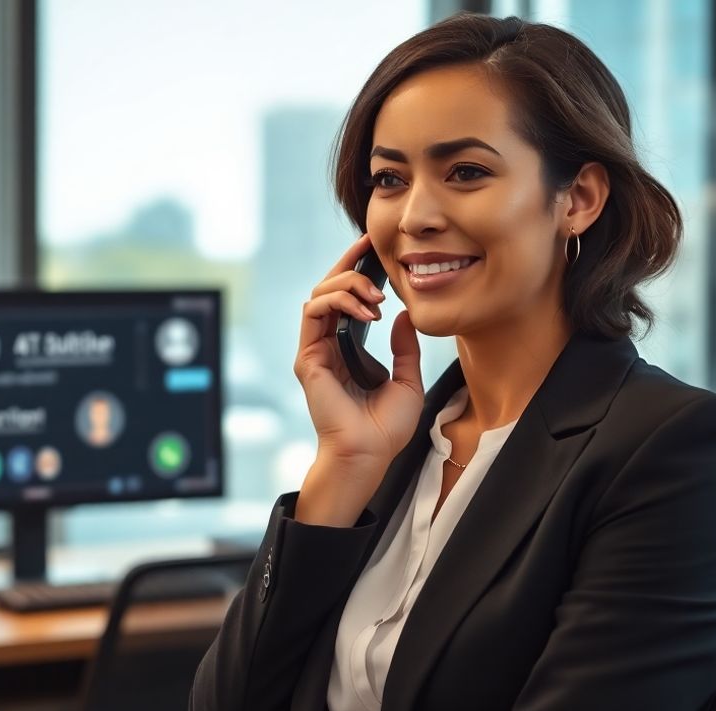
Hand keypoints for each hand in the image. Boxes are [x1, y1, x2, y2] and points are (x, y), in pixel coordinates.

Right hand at [292, 234, 424, 524]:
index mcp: (348, 348)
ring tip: (376, 296)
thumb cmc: (385, 428)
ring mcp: (315, 351)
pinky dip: (337, 302)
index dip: (356, 270)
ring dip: (347, 285)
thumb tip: (406, 315)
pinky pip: (313, 314)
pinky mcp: (308, 358)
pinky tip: (365, 310)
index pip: (346, 299)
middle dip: (348, 265)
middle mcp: (327, 345)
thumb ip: (405, 348)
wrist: (368, 454)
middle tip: (372, 253)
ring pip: (318, 295)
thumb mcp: (408, 380)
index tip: (374, 250)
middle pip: (328, 289)